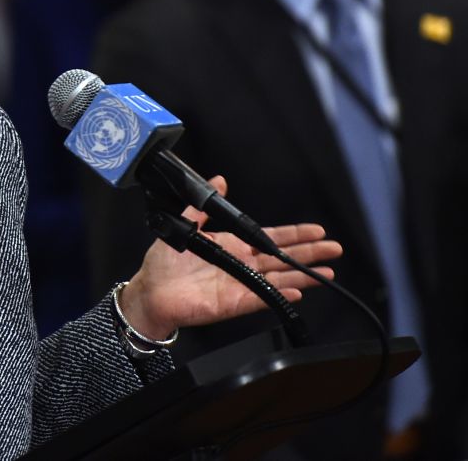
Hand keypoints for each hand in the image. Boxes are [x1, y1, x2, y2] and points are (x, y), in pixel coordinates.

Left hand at [119, 176, 342, 339]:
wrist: (150, 291)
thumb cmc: (164, 264)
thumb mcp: (183, 226)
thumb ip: (202, 207)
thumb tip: (218, 181)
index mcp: (231, 247)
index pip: (268, 238)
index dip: (293, 234)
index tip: (316, 231)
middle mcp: (240, 265)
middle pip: (281, 258)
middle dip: (308, 253)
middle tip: (333, 249)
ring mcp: (239, 285)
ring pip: (278, 279)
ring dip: (302, 276)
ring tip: (326, 272)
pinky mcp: (233, 303)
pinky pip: (260, 298)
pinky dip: (279, 294)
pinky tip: (297, 290)